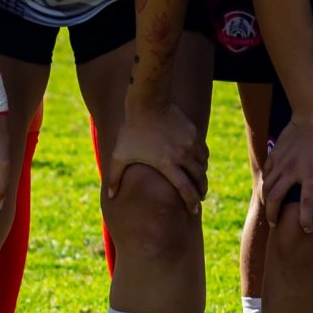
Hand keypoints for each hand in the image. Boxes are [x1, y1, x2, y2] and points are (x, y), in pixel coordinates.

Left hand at [105, 98, 204, 213]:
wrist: (147, 102)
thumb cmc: (131, 130)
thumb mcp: (120, 155)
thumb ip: (114, 177)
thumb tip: (110, 196)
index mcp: (167, 164)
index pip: (186, 189)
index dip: (191, 202)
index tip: (194, 210)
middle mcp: (182, 155)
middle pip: (199, 178)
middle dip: (201, 191)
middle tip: (200, 198)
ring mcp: (190, 143)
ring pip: (203, 164)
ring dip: (202, 175)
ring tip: (199, 181)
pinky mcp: (193, 132)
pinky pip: (203, 151)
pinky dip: (202, 160)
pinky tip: (198, 163)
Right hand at [261, 113, 312, 233]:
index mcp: (311, 175)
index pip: (306, 204)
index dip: (305, 220)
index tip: (306, 230)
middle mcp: (293, 172)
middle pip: (276, 199)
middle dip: (273, 214)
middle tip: (275, 224)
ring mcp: (281, 163)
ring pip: (267, 187)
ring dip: (266, 201)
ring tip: (269, 208)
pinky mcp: (275, 154)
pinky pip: (266, 173)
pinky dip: (265, 183)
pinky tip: (267, 188)